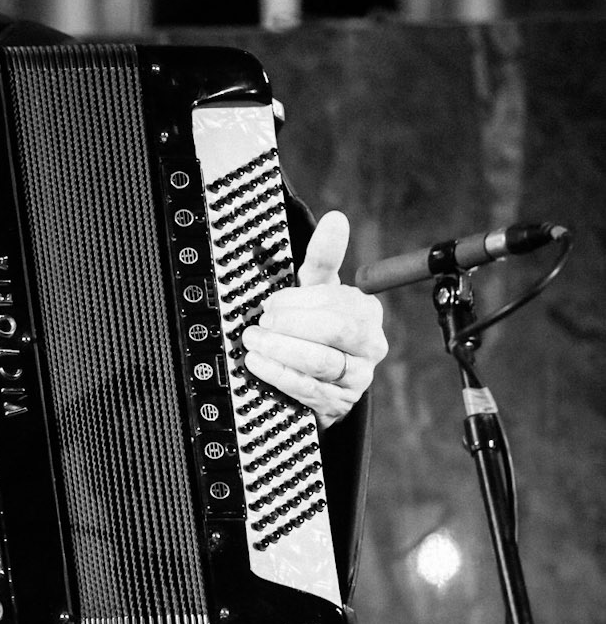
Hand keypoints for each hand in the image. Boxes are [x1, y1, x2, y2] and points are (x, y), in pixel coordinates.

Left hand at [239, 210, 386, 429]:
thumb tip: (336, 219)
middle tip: (260, 323)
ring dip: (281, 350)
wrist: (317, 381)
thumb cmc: (314, 327)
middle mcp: (370, 345)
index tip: (270, 303)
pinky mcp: (339, 405)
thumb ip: (324, 257)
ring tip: (253, 342)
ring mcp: (358, 378)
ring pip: (321, 361)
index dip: (298, 302)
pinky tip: (259, 365)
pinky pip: (310, 390)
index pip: (337, 302)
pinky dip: (280, 375)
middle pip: (335, 331)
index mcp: (366, 311)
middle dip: (291, 325)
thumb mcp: (316, 292)